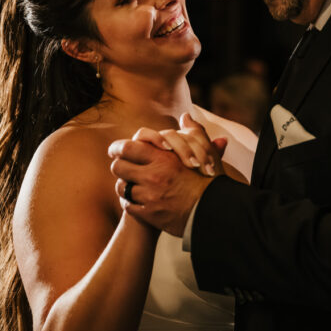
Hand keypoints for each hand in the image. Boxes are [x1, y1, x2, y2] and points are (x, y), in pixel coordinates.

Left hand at [108, 115, 226, 235]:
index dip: (118, 148)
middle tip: (125, 168)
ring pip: (122, 187)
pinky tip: (140, 201)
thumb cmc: (210, 181)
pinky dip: (132, 203)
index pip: (127, 148)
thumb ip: (194, 132)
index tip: (116, 151)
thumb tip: (186, 116)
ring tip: (133, 186)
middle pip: (118, 167)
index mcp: (163, 158)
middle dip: (121, 167)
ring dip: (126, 186)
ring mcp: (149, 196)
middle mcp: (152, 176)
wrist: (214, 212)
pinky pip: (128, 205)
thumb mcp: (205, 152)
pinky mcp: (149, 214)